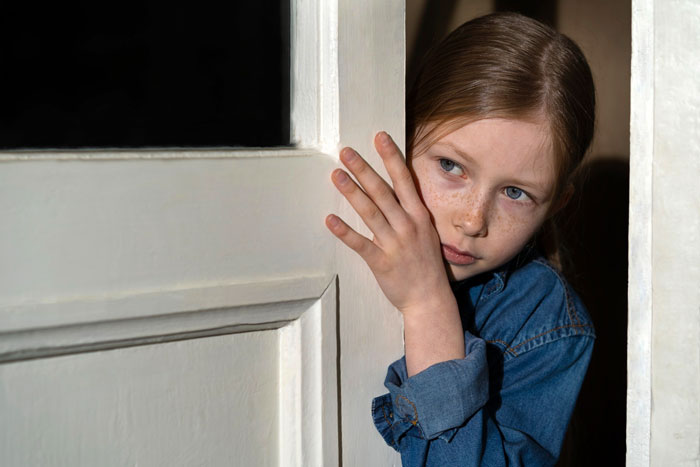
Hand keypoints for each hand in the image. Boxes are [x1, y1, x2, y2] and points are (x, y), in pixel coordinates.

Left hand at [325, 132, 451, 314]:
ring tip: (337, 175)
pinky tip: (330, 219)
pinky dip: (345, 232)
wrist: (430, 299)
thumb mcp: (425, 232)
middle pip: (382, 191)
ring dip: (352, 192)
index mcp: (419, 216)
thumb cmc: (426, 265)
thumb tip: (393, 189)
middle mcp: (407, 226)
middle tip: (346, 152)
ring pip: (370, 212)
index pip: (403, 180)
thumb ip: (409, 211)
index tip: (379, 137)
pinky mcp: (381, 262)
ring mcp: (394, 244)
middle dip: (364, 169)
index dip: (390, 157)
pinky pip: (360, 244)